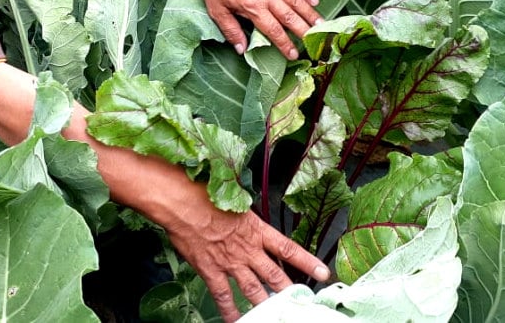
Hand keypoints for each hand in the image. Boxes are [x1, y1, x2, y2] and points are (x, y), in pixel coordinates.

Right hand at [165, 190, 330, 321]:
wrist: (181, 203)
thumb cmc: (205, 194)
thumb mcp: (234, 200)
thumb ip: (246, 216)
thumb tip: (250, 218)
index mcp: (256, 229)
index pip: (288, 248)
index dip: (307, 262)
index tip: (323, 273)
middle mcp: (247, 249)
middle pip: (275, 275)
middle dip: (290, 291)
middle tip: (303, 302)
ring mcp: (230, 262)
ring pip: (254, 289)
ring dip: (266, 304)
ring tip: (278, 316)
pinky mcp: (211, 270)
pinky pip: (223, 296)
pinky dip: (230, 311)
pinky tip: (235, 320)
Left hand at [194, 0, 322, 59]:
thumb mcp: (217, 10)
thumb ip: (231, 31)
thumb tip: (242, 50)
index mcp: (253, 7)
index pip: (273, 30)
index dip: (285, 44)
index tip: (294, 55)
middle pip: (290, 17)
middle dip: (304, 31)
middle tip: (315, 42)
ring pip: (296, 1)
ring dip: (310, 13)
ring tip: (321, 24)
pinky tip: (315, 0)